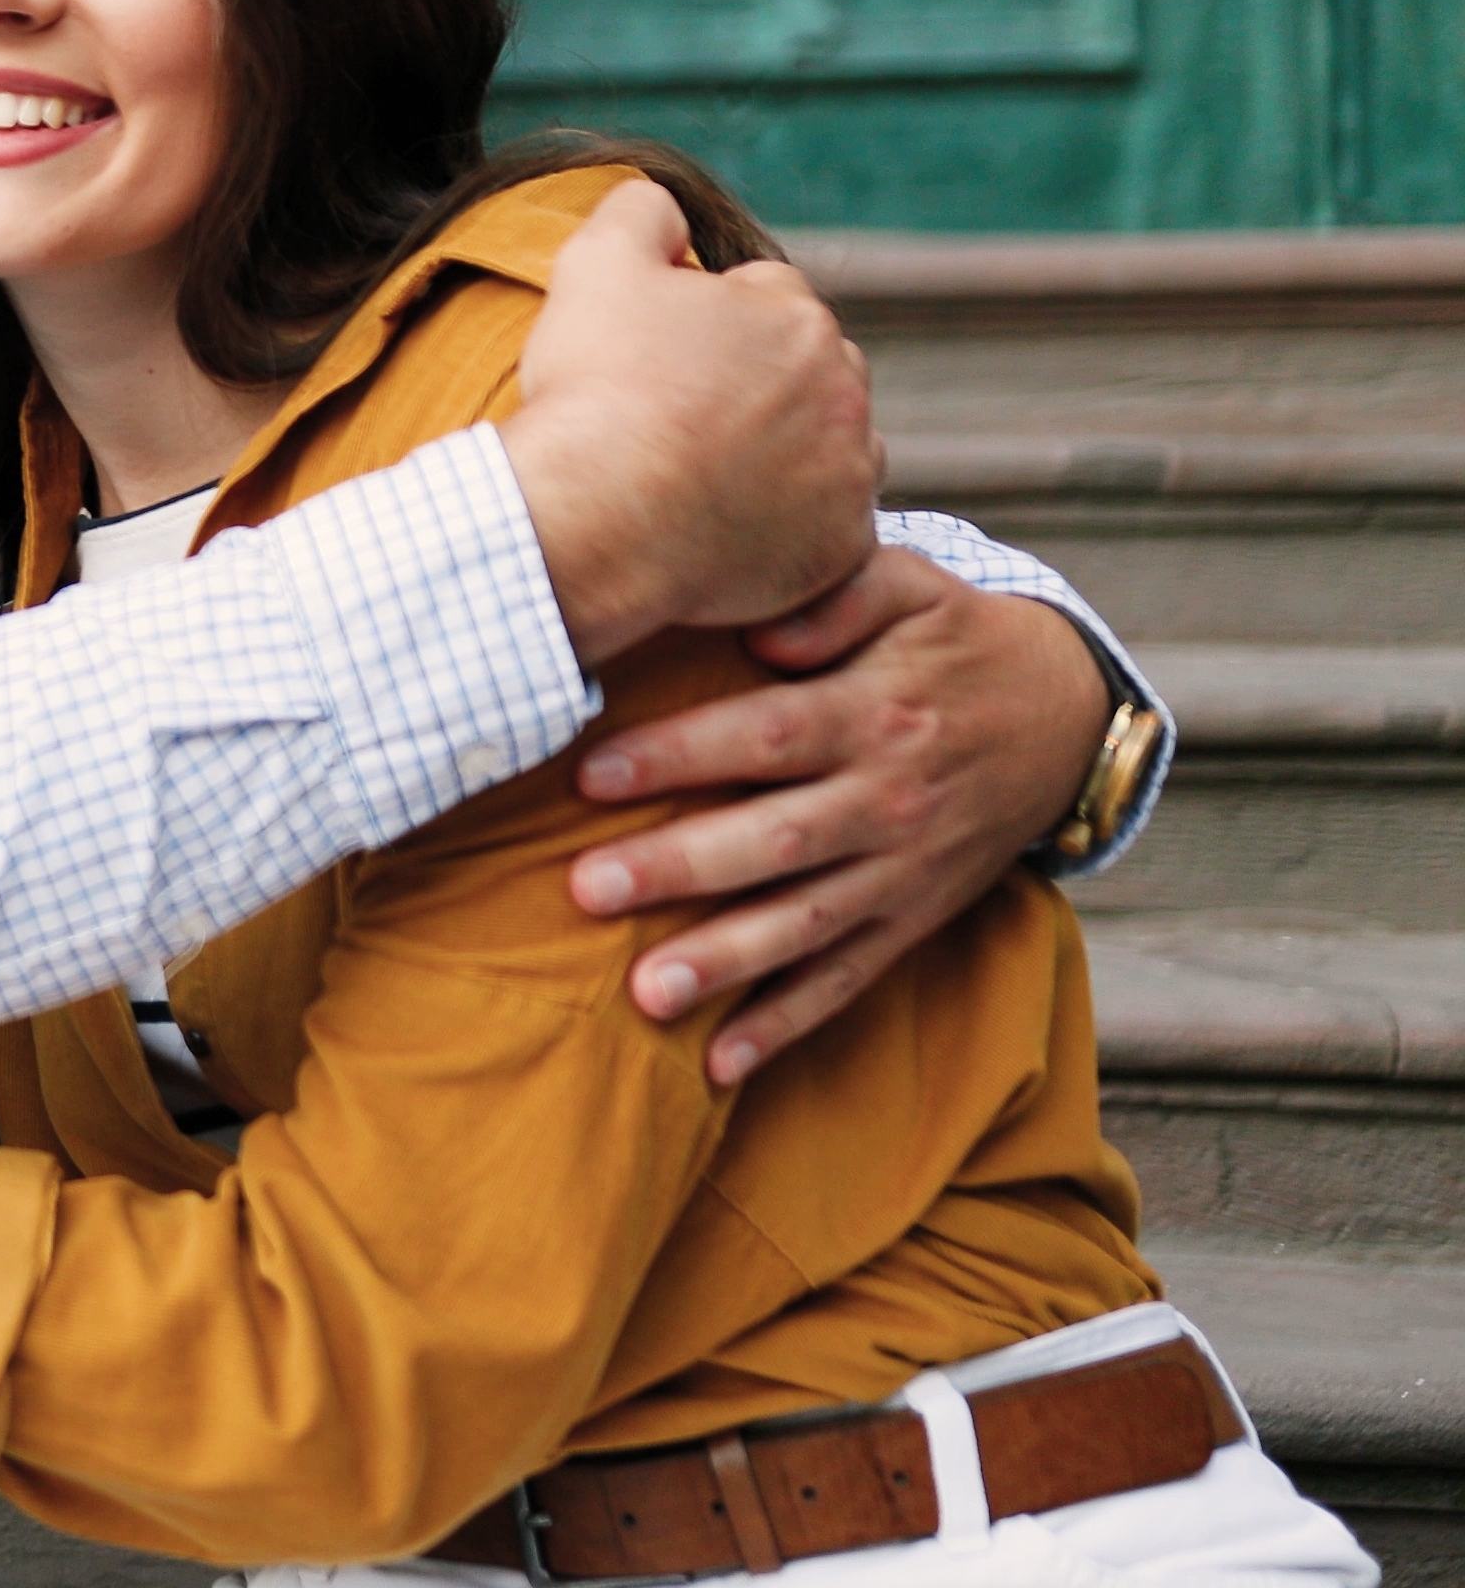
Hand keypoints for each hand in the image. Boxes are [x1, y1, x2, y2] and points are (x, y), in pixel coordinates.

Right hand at [500, 180, 884, 664]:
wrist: (591, 521)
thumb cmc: (594, 394)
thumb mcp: (595, 266)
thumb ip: (640, 212)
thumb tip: (664, 205)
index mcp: (798, 316)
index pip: (763, 301)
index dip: (701, 327)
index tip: (656, 366)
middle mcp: (844, 390)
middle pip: (802, 376)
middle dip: (753, 389)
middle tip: (674, 424)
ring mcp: (850, 475)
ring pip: (821, 451)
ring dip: (777, 457)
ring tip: (697, 480)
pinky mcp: (841, 548)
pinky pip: (823, 530)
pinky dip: (784, 529)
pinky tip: (720, 531)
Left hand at [569, 548, 1110, 1083]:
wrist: (1067, 718)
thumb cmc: (955, 639)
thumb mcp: (913, 587)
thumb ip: (838, 594)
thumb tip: (764, 628)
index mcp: (876, 713)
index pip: (767, 736)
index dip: (679, 756)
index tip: (590, 774)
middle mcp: (888, 800)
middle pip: (773, 842)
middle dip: (678, 868)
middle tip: (585, 890)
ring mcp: (902, 871)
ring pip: (805, 925)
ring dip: (724, 963)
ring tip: (644, 994)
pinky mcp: (913, 919)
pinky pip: (847, 980)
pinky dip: (785, 1026)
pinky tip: (718, 1064)